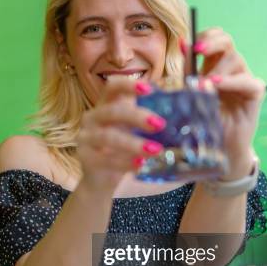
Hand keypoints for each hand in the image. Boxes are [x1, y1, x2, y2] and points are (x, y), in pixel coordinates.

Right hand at [76, 77, 165, 192]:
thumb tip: (181, 118)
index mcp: (105, 105)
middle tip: (160, 125)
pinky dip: (124, 162)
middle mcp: (92, 118)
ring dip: (133, 143)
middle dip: (137, 116)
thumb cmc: (121, 151)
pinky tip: (140, 165)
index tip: (149, 90)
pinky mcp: (84, 158)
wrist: (100, 180)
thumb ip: (148, 123)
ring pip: (108, 136)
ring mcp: (86, 137)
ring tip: (155, 151)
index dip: (128, 85)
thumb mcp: (133, 133)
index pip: (112, 87)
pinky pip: (105, 159)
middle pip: (112, 111)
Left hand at [184, 28, 265, 178]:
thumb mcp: (190, 95)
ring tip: (202, 84)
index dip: (203, 36)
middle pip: (227, 41)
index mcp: (214, 66)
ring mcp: (245, 79)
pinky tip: (216, 85)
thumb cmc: (203, 122)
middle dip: (211, 41)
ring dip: (216, 69)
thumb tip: (182, 43)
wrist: (219, 150)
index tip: (188, 45)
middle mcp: (231, 69)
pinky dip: (231, 81)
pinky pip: (248, 81)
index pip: (214, 38)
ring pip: (235, 59)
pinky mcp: (255, 93)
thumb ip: (187, 71)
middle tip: (198, 50)